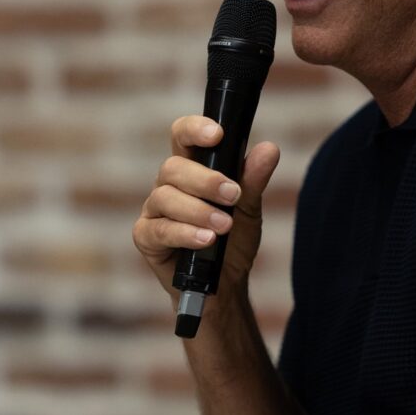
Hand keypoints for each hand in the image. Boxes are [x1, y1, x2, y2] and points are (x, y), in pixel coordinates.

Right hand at [133, 112, 280, 310]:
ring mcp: (154, 211)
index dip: (194, 129)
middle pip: (173, 167)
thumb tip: (269, 149)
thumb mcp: (248, 209)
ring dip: (198, 210)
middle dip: (206, 180)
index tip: (217, 134)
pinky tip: (206, 240)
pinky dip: (185, 233)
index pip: (182, 136)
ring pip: (165, 197)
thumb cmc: (231, 240)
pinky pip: (159, 229)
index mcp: (190, 169)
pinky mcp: (146, 237)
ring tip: (224, 226)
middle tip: (234, 195)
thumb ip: (253, 180)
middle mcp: (168, 185)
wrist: (224, 285)